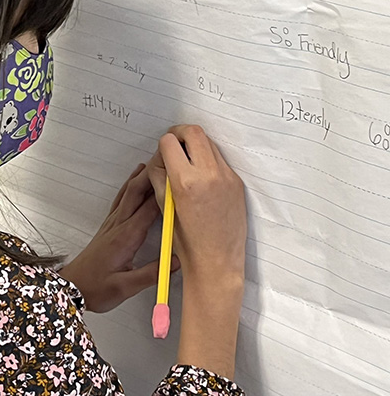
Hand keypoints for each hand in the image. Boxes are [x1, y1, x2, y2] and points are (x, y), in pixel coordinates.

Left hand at [58, 164, 180, 312]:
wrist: (71, 289)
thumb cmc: (95, 289)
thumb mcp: (125, 287)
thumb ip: (152, 274)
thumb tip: (177, 260)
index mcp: (126, 237)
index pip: (149, 209)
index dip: (164, 192)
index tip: (180, 179)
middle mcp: (119, 225)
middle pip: (137, 191)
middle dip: (152, 172)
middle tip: (167, 157)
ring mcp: (112, 223)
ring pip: (128, 192)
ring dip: (141, 175)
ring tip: (155, 160)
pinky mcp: (109, 226)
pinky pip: (122, 198)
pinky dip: (131, 185)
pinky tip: (134, 179)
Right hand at [146, 125, 245, 283]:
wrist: (217, 263)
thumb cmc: (187, 242)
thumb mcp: (164, 206)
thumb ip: (159, 177)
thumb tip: (160, 158)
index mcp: (185, 182)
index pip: (170, 142)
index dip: (162, 145)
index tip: (162, 154)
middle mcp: (208, 174)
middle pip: (193, 132)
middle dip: (180, 134)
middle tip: (174, 146)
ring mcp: (226, 177)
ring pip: (208, 142)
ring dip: (195, 145)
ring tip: (187, 163)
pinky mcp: (236, 182)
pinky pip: (219, 160)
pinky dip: (208, 160)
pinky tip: (202, 178)